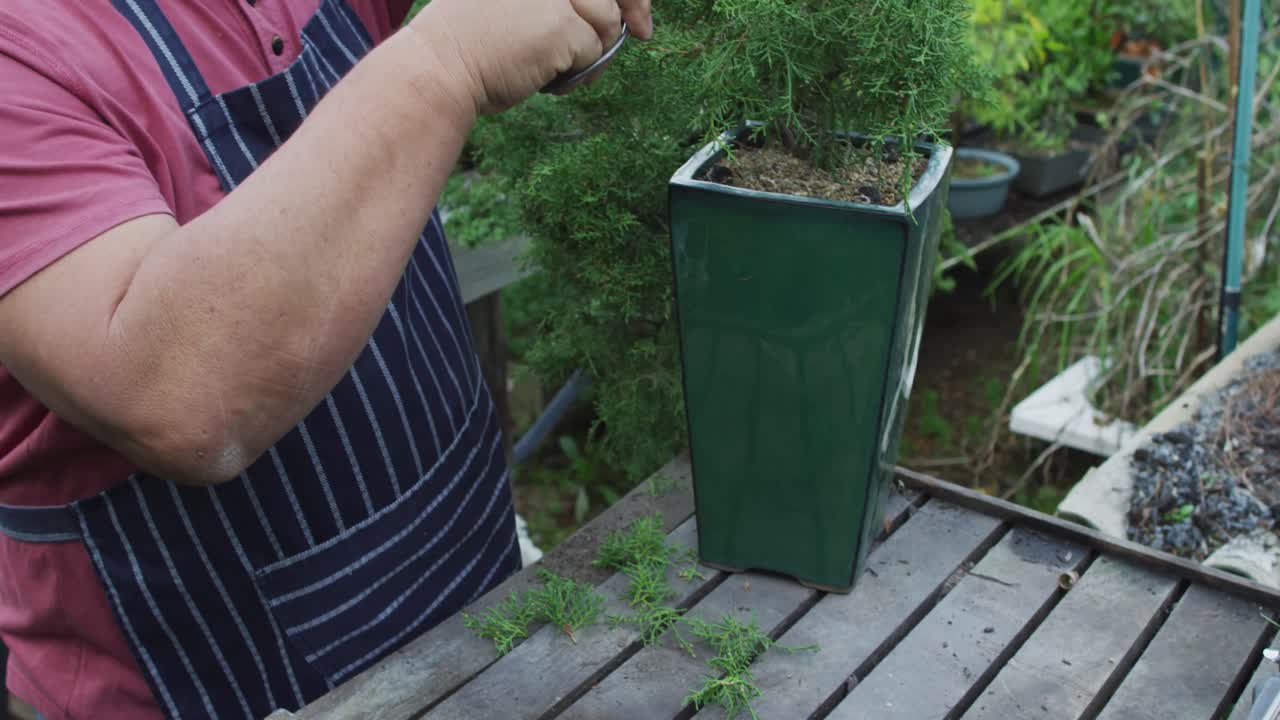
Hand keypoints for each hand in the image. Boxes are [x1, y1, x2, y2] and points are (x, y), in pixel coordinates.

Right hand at [407, 0, 652, 114]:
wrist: (441, 67)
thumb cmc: (471, 42)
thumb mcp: (515, 4)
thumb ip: (556, 2)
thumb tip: (613, 13)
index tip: (638, 12)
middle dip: (629, 12)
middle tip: (643, 31)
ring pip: (606, 22)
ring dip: (591, 49)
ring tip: (554, 61)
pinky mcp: (563, 25)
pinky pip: (594, 51)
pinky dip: (578, 70)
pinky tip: (545, 73)